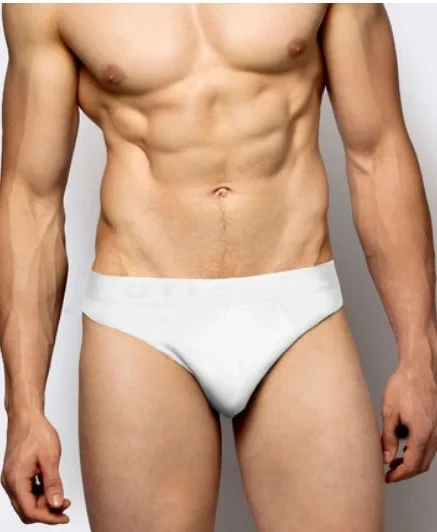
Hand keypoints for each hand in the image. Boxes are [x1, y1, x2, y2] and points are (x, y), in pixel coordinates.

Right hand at [1, 410, 70, 523]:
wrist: (26, 417)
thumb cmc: (36, 432)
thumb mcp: (50, 458)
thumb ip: (53, 483)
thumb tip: (56, 504)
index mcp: (17, 480)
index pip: (30, 510)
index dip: (49, 517)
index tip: (64, 517)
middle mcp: (10, 482)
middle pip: (27, 510)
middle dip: (47, 512)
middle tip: (65, 507)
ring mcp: (12, 478)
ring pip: (26, 502)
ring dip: (44, 503)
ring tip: (62, 498)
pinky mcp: (16, 473)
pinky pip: (26, 492)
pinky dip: (39, 494)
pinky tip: (52, 489)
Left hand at [381, 357, 436, 482]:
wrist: (418, 369)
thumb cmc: (403, 386)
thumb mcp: (389, 412)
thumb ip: (388, 438)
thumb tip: (386, 457)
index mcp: (422, 433)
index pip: (413, 465)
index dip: (399, 475)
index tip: (388, 478)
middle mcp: (434, 434)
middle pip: (423, 464)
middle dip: (406, 472)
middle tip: (389, 472)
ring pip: (428, 456)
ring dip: (412, 462)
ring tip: (393, 460)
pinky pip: (430, 445)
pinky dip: (418, 451)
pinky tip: (405, 447)